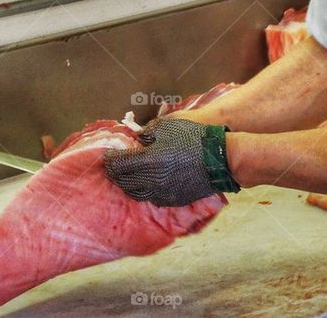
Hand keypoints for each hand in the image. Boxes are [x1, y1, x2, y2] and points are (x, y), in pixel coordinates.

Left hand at [104, 118, 238, 206]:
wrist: (219, 157)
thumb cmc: (194, 137)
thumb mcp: (168, 126)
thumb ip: (147, 132)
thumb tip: (137, 140)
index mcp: (148, 160)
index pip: (119, 164)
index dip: (110, 159)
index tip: (107, 155)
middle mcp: (152, 180)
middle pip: (124, 181)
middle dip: (116, 174)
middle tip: (113, 167)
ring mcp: (162, 193)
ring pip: (136, 193)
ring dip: (128, 184)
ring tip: (127, 176)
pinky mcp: (173, 200)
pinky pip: (152, 197)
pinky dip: (144, 190)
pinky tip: (146, 183)